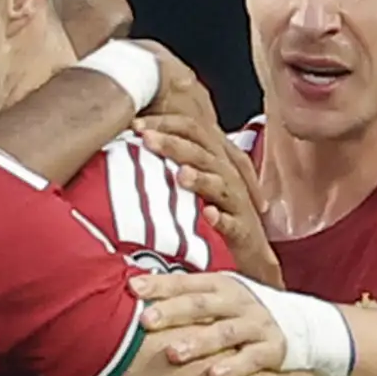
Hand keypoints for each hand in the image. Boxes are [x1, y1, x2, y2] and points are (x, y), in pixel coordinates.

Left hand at [133, 270, 288, 375]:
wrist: (292, 327)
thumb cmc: (232, 316)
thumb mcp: (212, 301)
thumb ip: (179, 298)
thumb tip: (128, 292)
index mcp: (218, 284)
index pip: (185, 282)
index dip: (159, 285)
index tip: (131, 289)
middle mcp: (238, 301)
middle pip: (202, 304)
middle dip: (172, 312)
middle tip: (145, 322)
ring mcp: (256, 324)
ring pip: (226, 333)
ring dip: (198, 343)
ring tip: (172, 355)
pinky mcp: (272, 349)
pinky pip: (253, 359)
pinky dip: (234, 367)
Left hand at [139, 107, 280, 285]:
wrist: (250, 251)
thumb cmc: (213, 215)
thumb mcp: (188, 186)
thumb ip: (166, 166)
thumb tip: (126, 152)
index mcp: (212, 160)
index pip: (192, 131)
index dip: (166, 124)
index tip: (135, 126)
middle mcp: (226, 175)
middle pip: (202, 152)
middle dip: (173, 144)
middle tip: (146, 138)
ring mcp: (235, 202)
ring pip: (219, 183)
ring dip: (200, 178)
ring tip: (181, 174)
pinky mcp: (242, 230)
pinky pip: (232, 223)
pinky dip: (220, 219)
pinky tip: (209, 215)